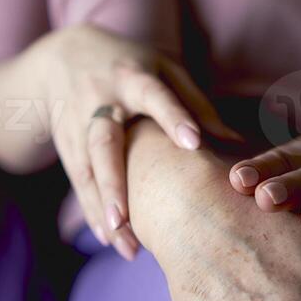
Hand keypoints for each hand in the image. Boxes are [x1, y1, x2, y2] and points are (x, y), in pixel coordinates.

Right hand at [36, 24, 238, 258]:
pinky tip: (109, 239)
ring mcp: (77, 125)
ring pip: (87, 170)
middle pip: (103, 142)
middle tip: (126, 219)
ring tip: (125, 245)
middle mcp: (100, 100)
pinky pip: (78, 182)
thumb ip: (195, 103)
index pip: (153, 96)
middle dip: (114, 181)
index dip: (172, 117)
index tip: (194, 143)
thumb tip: (237, 142)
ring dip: (103, 208)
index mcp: (132, 77)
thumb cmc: (130, 64)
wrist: (62, 56)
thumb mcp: (163, 68)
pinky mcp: (66, 145)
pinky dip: (92, 211)